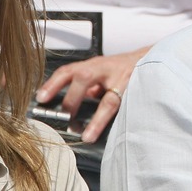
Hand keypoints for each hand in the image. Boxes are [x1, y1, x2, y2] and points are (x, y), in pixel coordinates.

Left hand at [35, 45, 150, 142]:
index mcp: (93, 64)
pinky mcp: (135, 92)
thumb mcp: (101, 72)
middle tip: (64, 115)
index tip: (40, 98)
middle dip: (72, 98)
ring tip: (84, 134)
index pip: (68, 71)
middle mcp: (106, 69)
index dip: (53, 83)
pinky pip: (123, 109)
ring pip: (107, 98)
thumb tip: (68, 104)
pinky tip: (98, 133)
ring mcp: (122, 80)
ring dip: (95, 119)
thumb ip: (86, 86)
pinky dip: (108, 122)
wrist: (151, 58)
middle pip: (84, 77)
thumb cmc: (122, 68)